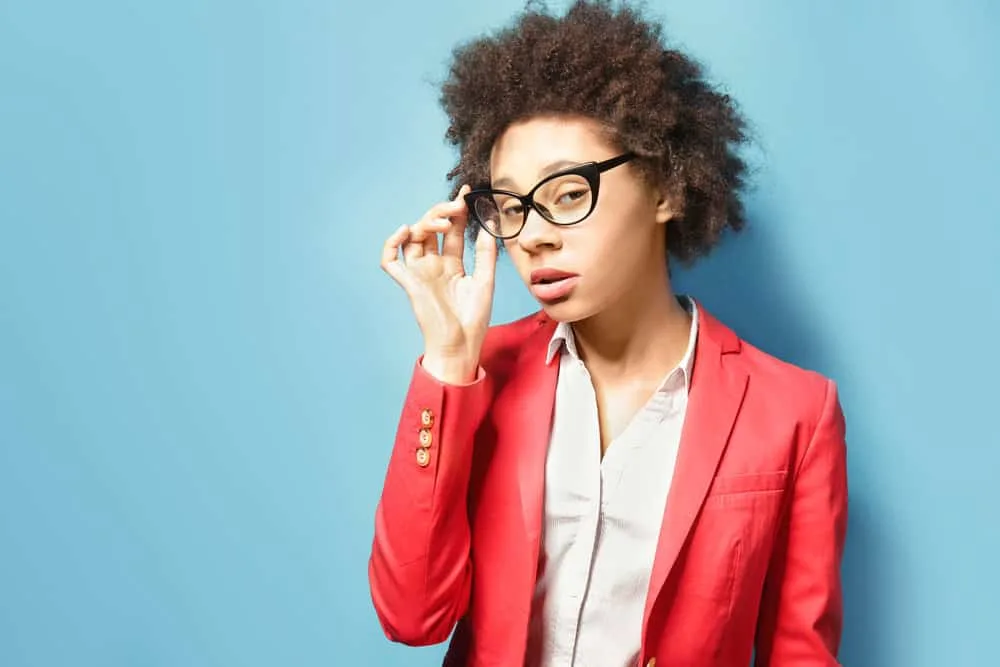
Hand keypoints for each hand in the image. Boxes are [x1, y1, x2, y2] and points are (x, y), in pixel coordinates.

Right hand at [380, 185, 497, 382]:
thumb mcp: (485, 281)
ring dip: (425, 222)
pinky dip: (391, 243)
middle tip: (457, 205)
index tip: (466, 194)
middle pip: (430, 228)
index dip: (457, 211)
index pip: (452, 230)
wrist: (461, 346)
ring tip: (443, 221)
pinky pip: (390, 260)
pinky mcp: (409, 283)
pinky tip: (405, 231)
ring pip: (413, 238)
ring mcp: (419, 273)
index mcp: (452, 264)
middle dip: (442, 212)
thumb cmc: (473, 320)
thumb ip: (485, 254)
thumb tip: (489, 226)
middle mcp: (433, 265)